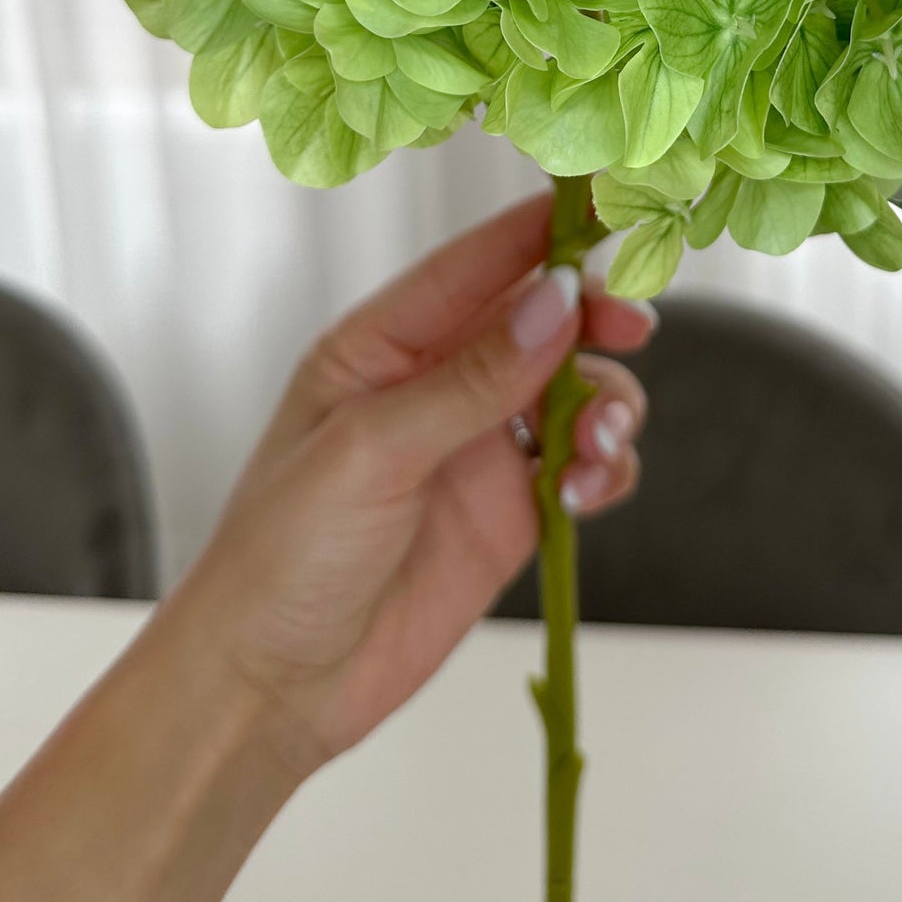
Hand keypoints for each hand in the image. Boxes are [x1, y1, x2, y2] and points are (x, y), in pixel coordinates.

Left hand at [164, 192, 650, 777]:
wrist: (269, 689)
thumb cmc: (280, 557)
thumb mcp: (369, 452)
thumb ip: (469, 379)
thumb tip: (557, 302)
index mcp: (381, 345)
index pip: (474, 264)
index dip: (543, 232)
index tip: (610, 212)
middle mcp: (435, 384)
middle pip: (541, 320)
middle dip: (595, 319)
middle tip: (633, 331)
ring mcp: (478, 448)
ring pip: (574, 391)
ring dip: (606, 402)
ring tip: (598, 443)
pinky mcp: (511, 513)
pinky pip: (582, 466)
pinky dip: (605, 467)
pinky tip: (586, 492)